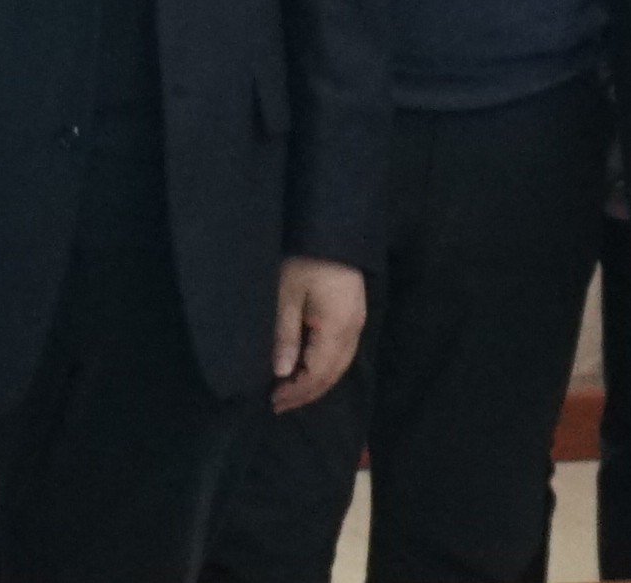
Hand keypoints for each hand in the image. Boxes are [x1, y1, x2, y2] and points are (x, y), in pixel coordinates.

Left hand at [269, 256, 367, 412]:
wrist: (332, 227)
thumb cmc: (304, 259)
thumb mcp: (286, 295)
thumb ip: (285, 335)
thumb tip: (281, 372)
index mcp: (336, 329)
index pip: (318, 374)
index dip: (296, 391)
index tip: (273, 401)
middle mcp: (353, 330)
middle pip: (332, 374)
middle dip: (306, 393)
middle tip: (279, 404)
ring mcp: (357, 321)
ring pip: (340, 365)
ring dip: (316, 382)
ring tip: (292, 392)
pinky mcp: (354, 313)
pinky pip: (342, 352)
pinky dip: (324, 367)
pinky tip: (309, 368)